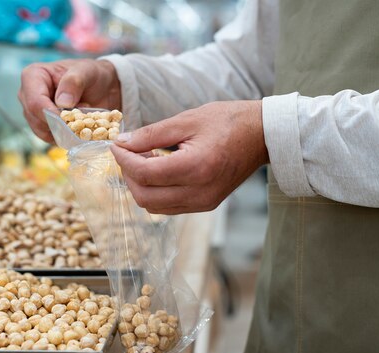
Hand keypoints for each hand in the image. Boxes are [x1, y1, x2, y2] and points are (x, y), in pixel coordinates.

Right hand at [18, 59, 121, 141]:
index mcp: (33, 75)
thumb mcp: (87, 72)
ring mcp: (34, 111)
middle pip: (36, 119)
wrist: (101, 86)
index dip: (52, 114)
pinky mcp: (43, 125)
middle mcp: (28, 94)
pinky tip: (78, 127)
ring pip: (42, 131)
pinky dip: (65, 136)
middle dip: (59, 123)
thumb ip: (74, 82)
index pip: (35, 102)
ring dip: (63, 130)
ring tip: (80, 118)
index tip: (71, 118)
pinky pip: (50, 137)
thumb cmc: (91, 74)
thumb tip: (62, 103)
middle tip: (82, 115)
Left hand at [111, 101, 267, 214]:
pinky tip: (158, 171)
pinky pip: (169, 207)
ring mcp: (203, 202)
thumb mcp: (187, 119)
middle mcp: (199, 192)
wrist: (261, 136)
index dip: (123, 160)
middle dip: (128, 175)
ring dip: (140, 186)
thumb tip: (122, 143)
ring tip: (143, 160)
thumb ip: (151, 133)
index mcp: (196, 167)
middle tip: (128, 152)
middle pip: (145, 197)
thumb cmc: (228, 121)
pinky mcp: (205, 205)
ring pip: (154, 207)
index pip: (145, 174)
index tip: (116, 144)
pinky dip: (155, 192)